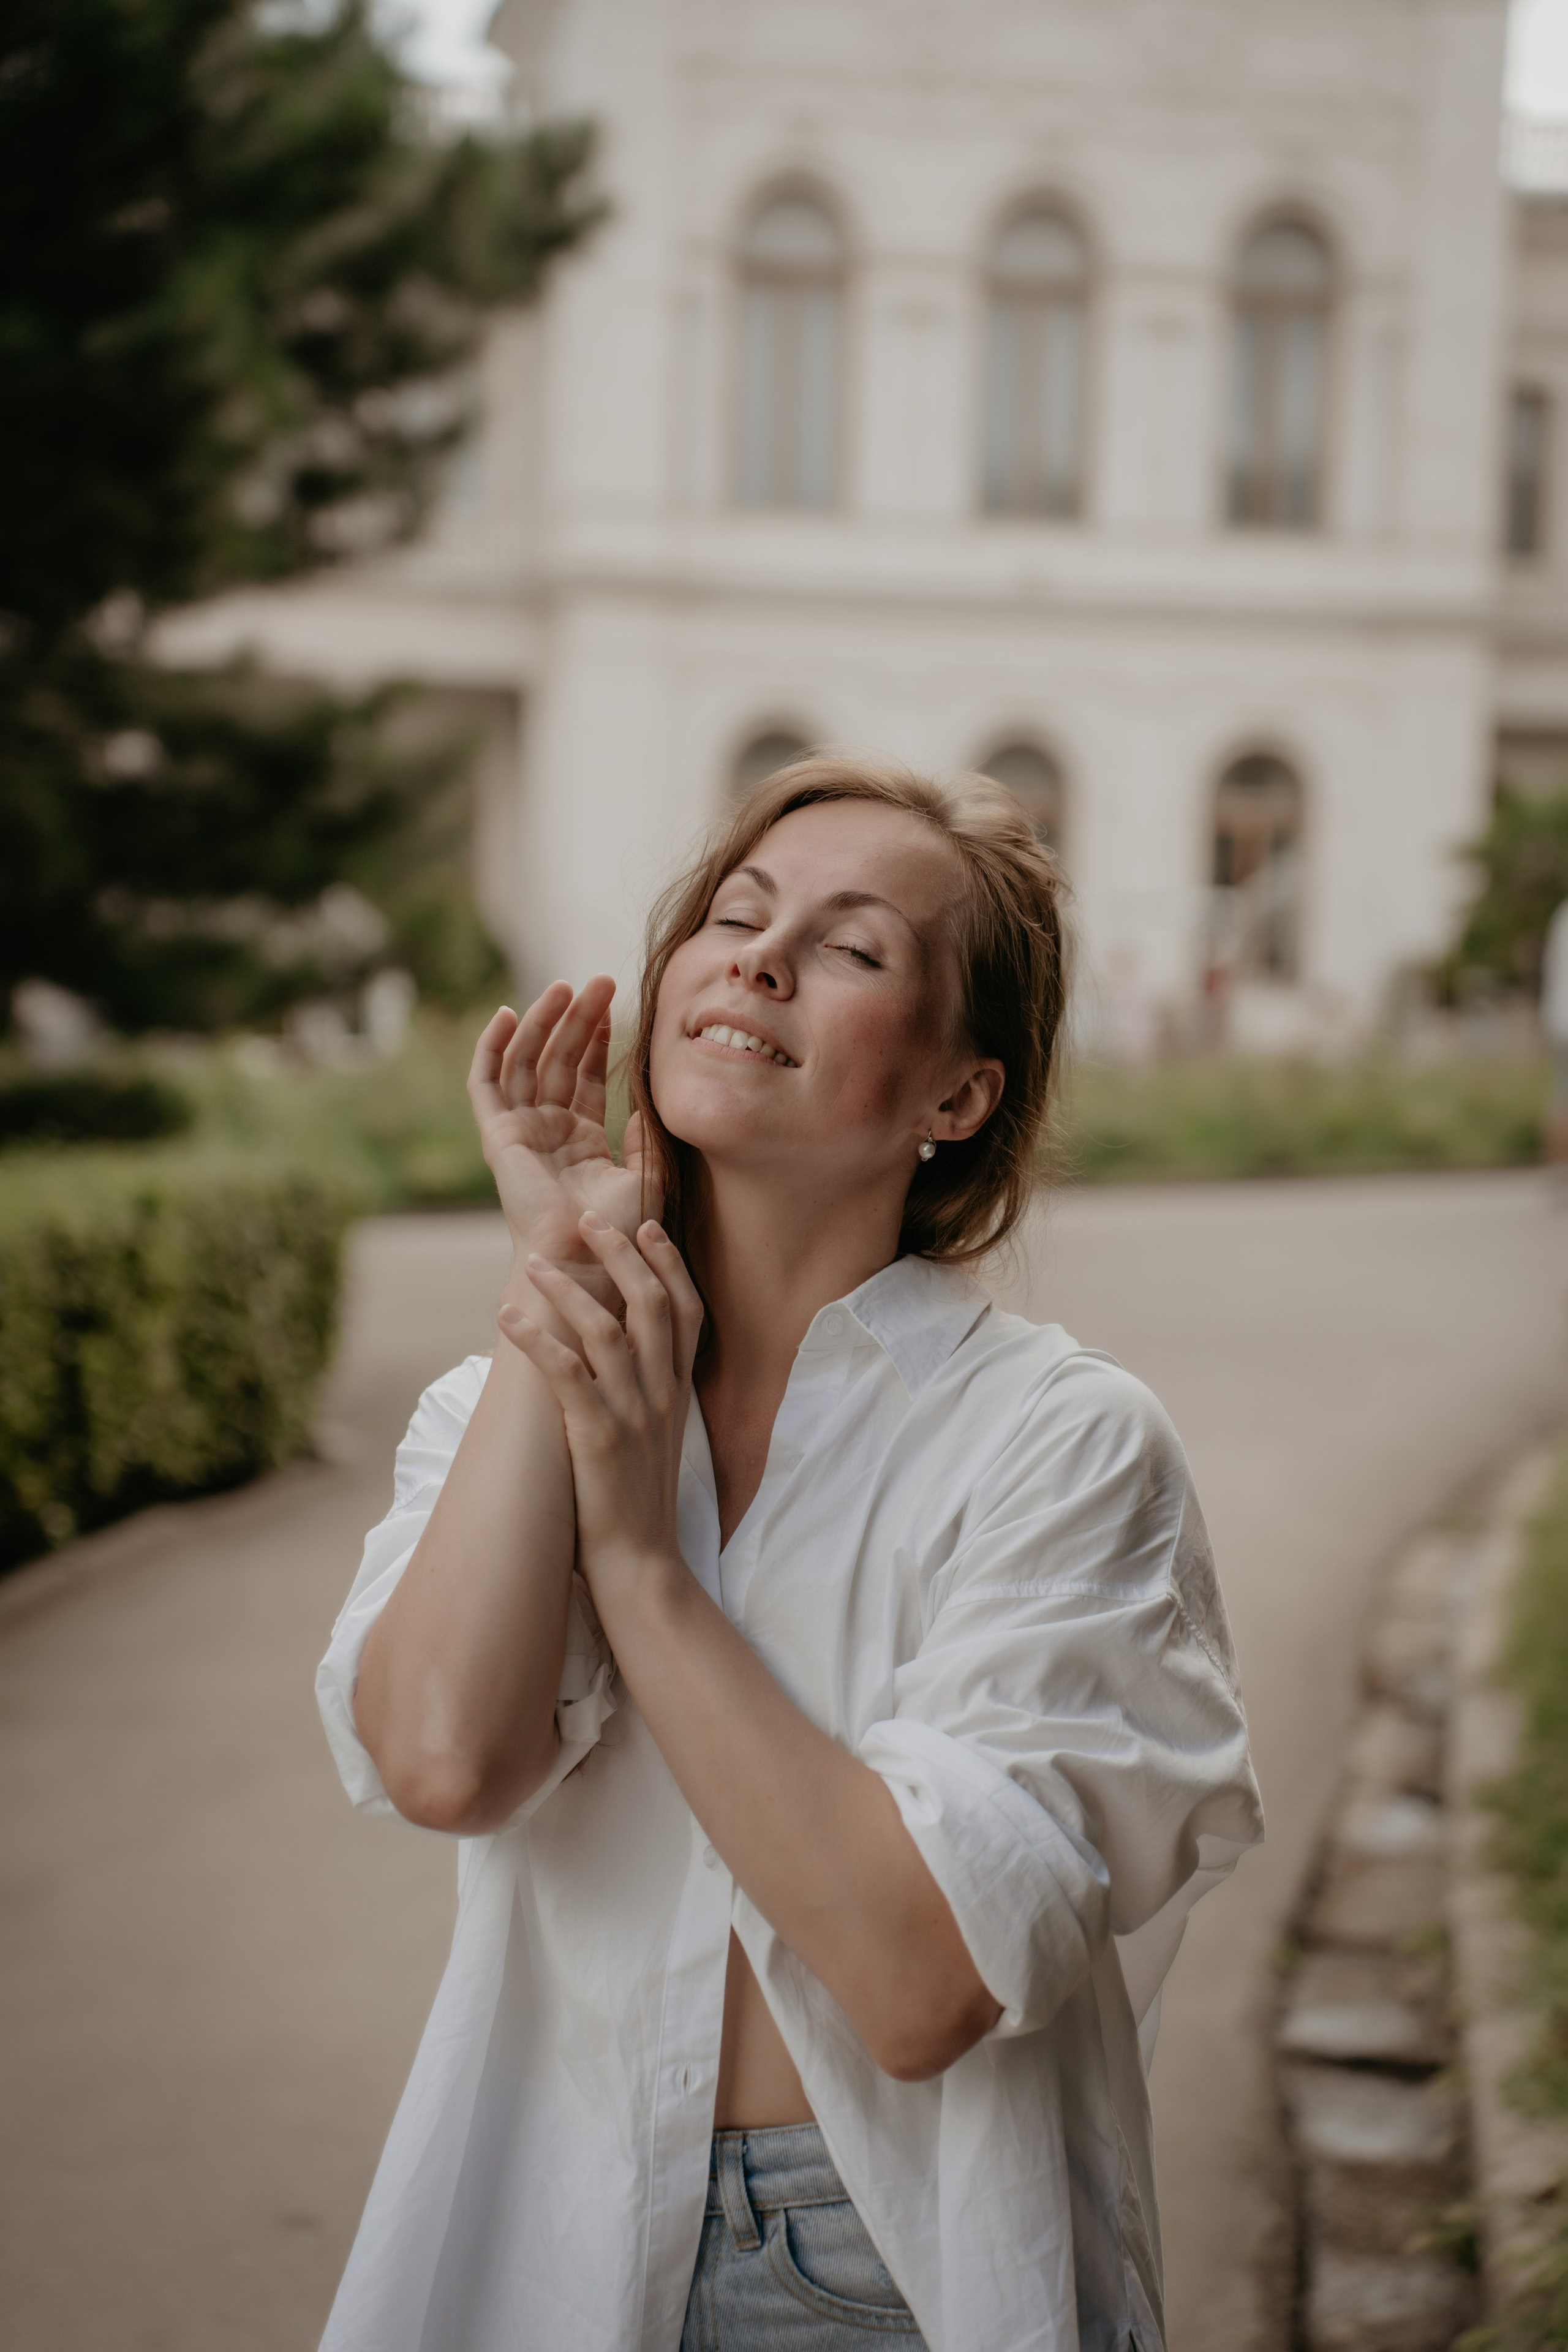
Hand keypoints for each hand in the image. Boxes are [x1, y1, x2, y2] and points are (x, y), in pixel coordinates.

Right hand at [468, 981, 654, 1310]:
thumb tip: (646, 1108)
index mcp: (580, 1140)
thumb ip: (646, 1143)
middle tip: (600, 982)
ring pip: (526, 1061)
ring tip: (565, 986)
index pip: (583, 1074)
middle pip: (557, 1059)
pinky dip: (491, 1048)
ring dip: (541, 1021)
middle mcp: (547, 1131)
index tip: (613, 1002)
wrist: (586, 1260)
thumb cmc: (619, 1233)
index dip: (596, 1036)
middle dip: (576, 1018)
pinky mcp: (497, 1136)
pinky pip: (486, 1083)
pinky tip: (506, 1014)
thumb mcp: (645, 1179)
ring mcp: (520, 1131)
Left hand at [496, 1212, 704, 1593]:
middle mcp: (662, 1395)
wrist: (641, 1566)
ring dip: (568, 1290)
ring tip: (534, 1262)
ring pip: (607, 1331)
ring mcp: (634, 1415)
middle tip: (587, 1220)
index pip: (687, 1310)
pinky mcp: (599, 1438)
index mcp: (678, 1392)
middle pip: (650, 1304)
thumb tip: (619, 1348)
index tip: (645, 1223)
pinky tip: (508, 1317)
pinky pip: (566, 1375)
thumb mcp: (657, 1436)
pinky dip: (536, 1340)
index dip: (668, 1262)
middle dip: (620, 1255)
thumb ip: (648, 1390)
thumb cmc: (638, 1500)